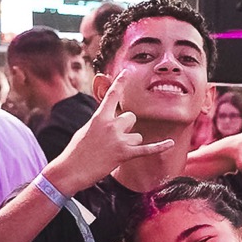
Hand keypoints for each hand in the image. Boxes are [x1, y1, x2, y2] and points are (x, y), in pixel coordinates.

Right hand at [44, 75, 174, 192]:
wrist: (70, 170)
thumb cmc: (76, 152)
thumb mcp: (86, 130)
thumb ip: (100, 121)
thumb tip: (110, 118)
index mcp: (99, 117)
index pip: (112, 95)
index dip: (120, 83)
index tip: (127, 71)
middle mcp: (110, 125)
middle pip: (131, 117)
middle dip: (127, 128)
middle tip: (113, 140)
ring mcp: (118, 140)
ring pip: (137, 135)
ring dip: (130, 143)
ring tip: (114, 152)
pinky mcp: (124, 154)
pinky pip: (147, 149)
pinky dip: (159, 147)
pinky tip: (171, 143)